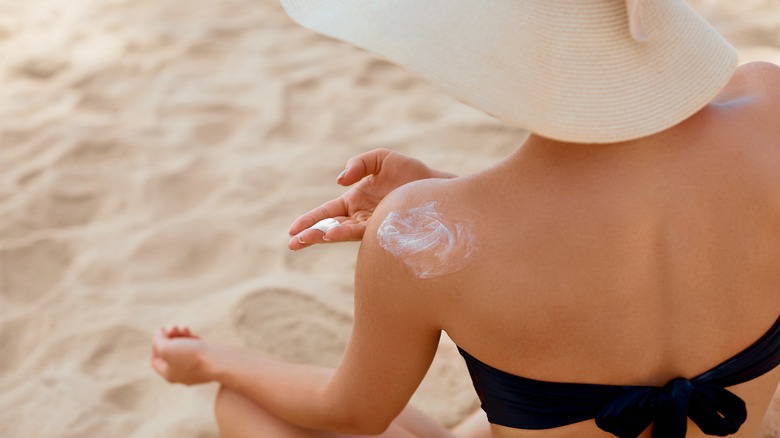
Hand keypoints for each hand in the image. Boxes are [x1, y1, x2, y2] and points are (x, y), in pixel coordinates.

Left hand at [151, 326, 211, 385]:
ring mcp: (195, 370)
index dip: (156, 344)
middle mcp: (181, 375)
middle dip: (170, 338)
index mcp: (169, 375)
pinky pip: (196, 352)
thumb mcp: (166, 348)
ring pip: (183, 351)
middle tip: (175, 327)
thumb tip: (158, 335)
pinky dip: (193, 341)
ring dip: (181, 337)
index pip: (155, 359)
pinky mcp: (207, 363)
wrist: (219, 360)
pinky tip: (195, 336)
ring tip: (185, 328)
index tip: (162, 331)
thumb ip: (157, 341)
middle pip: (170, 354)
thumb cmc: (191, 356)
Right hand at [288, 148, 454, 249]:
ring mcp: (373, 226)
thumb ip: (359, 163)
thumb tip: (340, 180)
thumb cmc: (412, 174)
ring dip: (323, 236)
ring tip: (306, 240)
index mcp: (356, 200)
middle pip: (329, 227)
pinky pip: (362, 232)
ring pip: (342, 233)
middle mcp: (361, 216)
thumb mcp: (382, 159)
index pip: (327, 213)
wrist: (438, 187)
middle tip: (292, 243)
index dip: (310, 220)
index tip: (292, 230)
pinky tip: (332, 234)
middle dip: (310, 234)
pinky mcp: (385, 230)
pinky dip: (345, 233)